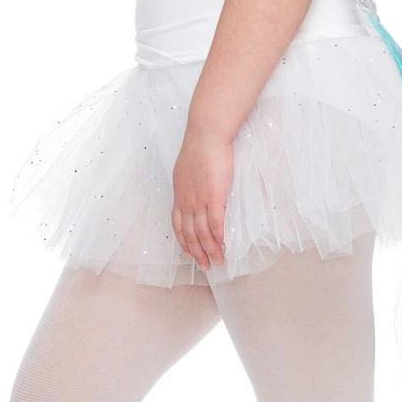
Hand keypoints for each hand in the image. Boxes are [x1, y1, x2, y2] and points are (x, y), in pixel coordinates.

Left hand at [171, 127, 233, 272]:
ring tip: (217, 261)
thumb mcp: (186, 168)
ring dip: (209, 250)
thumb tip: (194, 190)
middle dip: (196, 253)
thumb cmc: (199, 147)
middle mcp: (186, 201)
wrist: (206, 135)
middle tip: (205, 266)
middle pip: (189, 234)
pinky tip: (223, 245)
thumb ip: (189, 183)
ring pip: (202, 233)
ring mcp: (199, 200)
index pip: (178, 225)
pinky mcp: (214, 196)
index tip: (190, 253)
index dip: (184, 242)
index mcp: (179, 194)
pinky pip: (215, 223)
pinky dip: (218, 237)